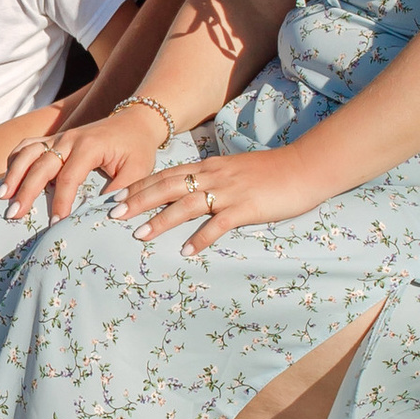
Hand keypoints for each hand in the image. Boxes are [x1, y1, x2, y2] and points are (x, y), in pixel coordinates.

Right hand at [0, 108, 159, 218]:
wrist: (135, 121)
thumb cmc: (137, 149)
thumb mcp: (138, 170)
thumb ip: (121, 191)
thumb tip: (105, 214)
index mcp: (89, 146)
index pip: (68, 177)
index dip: (60, 202)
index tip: (55, 223)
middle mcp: (69, 139)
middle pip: (40, 165)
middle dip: (25, 191)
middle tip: (14, 215)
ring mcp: (58, 137)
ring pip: (27, 151)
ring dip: (12, 173)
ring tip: (1, 196)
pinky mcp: (53, 139)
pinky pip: (27, 146)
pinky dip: (14, 160)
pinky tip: (7, 179)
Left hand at [114, 145, 314, 250]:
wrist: (305, 166)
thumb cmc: (273, 172)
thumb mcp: (237, 170)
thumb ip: (216, 180)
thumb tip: (196, 194)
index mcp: (210, 167)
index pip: (167, 174)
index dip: (140, 185)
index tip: (118, 197)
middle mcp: (214, 176)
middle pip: (168, 186)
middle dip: (139, 200)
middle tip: (114, 215)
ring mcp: (230, 191)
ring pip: (187, 204)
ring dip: (161, 220)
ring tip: (140, 235)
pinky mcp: (246, 207)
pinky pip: (218, 224)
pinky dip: (200, 238)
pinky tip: (186, 251)